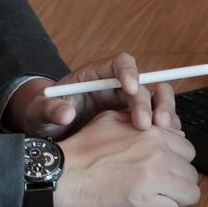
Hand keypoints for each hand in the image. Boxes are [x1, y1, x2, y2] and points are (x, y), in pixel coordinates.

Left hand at [4, 52, 180, 137]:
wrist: (48, 134)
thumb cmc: (45, 116)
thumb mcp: (41, 112)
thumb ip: (51, 110)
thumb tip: (65, 113)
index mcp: (96, 77)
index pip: (120, 63)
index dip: (129, 72)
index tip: (130, 88)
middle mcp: (117, 88)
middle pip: (146, 83)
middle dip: (152, 101)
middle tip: (150, 123)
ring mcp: (127, 106)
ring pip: (157, 102)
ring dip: (164, 115)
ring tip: (165, 133)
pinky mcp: (133, 125)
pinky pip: (157, 123)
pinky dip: (165, 131)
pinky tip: (166, 142)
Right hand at [53, 110, 199, 206]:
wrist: (63, 175)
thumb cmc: (82, 151)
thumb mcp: (112, 121)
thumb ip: (140, 123)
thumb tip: (162, 127)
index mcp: (153, 134)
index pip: (188, 150)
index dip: (177, 161)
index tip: (166, 167)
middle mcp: (158, 154)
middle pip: (191, 173)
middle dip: (178, 180)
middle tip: (160, 185)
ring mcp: (154, 179)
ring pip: (189, 193)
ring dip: (175, 197)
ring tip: (156, 197)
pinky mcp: (145, 204)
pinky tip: (146, 206)